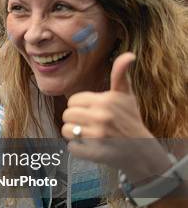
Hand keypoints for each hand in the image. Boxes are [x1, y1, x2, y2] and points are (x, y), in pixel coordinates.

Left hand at [62, 53, 167, 180]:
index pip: (72, 101)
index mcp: (104, 101)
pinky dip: (78, 148)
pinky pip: (71, 147)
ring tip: (89, 134)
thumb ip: (120, 74)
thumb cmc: (130, 119)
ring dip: (75, 134)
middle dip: (75, 120)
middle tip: (90, 124)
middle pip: (67, 115)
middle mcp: (101, 117)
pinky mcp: (94, 152)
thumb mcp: (126, 95)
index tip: (91, 111)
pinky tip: (90, 145)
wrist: (140, 149)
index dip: (79, 106)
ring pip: (66, 131)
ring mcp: (97, 136)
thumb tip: (129, 54)